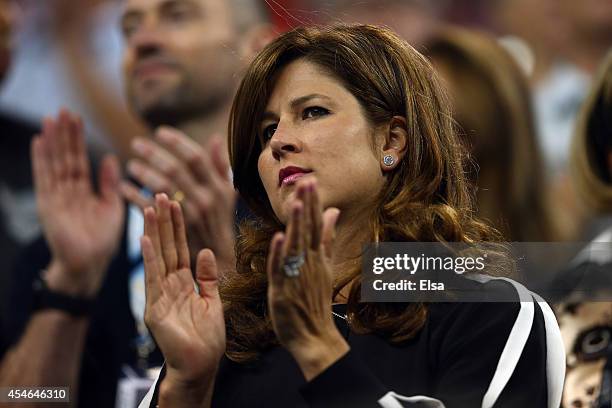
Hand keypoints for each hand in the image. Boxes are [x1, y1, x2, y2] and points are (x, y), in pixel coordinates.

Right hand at [32, 110, 123, 296]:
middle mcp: (67, 191)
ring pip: (55, 163)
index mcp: (84, 192)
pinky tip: (39, 142)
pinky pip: (45, 178)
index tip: (77, 118)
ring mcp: (56, 197)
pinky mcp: (48, 204)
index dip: (78, 140)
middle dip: (65, 135)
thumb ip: (110, 183)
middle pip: (66, 157)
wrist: (89, 265)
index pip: (80, 160)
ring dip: (53, 141)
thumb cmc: (102, 241)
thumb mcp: (112, 207)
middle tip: (64, 110)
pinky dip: (41, 160)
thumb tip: (110, 157)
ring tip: (50, 118)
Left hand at [122, 127, 236, 275]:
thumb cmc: (221, 220)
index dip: (177, 142)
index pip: (195, 157)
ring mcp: (190, 215)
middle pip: (175, 169)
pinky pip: (150, 210)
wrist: (220, 256)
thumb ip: (220, 166)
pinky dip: (134, 196)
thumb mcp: (227, 192)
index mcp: (216, 186)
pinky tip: (123, 187)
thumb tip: (215, 138)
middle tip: (136, 144)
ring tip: (130, 165)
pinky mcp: (176, 230)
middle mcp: (205, 199)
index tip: (159, 132)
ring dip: (143, 174)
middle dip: (153, 154)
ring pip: (162, 188)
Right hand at [141, 194, 224, 398]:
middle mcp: (169, 286)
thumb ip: (207, 276)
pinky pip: (154, 279)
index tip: (176, 202)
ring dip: (154, 233)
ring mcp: (160, 296)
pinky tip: (146, 240)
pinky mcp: (155, 309)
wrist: (201, 366)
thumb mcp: (212, 300)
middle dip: (164, 222)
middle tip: (160, 194)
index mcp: (183, 283)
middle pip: (167, 248)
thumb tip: (204, 250)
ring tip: (150, 208)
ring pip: (158, 258)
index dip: (178, 226)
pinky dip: (151, 259)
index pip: (180, 248)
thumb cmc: (207, 338)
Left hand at [266, 180, 347, 380]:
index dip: (313, 204)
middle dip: (308, 206)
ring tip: (298, 203)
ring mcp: (296, 275)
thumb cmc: (315, 300)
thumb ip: (327, 238)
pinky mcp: (283, 289)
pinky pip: (281, 269)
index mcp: (317, 256)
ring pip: (296, 245)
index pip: (317, 225)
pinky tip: (279, 238)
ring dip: (298, 225)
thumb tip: (333, 212)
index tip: (311, 181)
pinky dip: (280, 254)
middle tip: (307, 181)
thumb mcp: (324, 265)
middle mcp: (309, 262)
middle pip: (309, 231)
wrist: (314, 335)